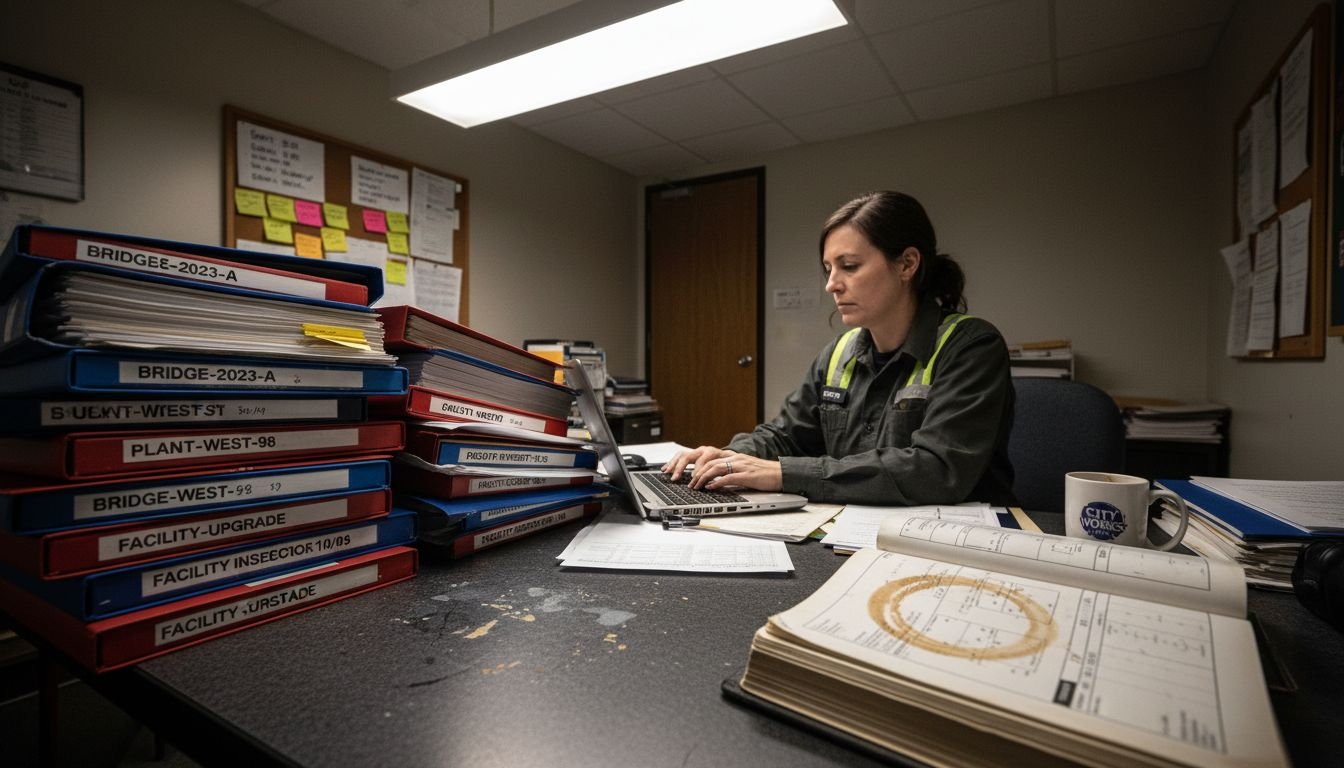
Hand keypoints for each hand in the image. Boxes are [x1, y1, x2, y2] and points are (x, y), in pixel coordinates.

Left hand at [665, 447, 783, 492]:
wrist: (781, 474)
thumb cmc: (764, 474)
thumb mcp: (743, 471)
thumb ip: (729, 473)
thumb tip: (713, 481)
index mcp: (733, 457)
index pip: (709, 457)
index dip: (696, 464)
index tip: (688, 474)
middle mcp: (735, 458)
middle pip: (709, 461)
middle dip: (695, 472)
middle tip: (688, 483)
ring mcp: (741, 465)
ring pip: (716, 467)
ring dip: (702, 477)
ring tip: (695, 486)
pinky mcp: (747, 475)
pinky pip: (728, 477)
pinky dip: (717, 482)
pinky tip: (710, 487)